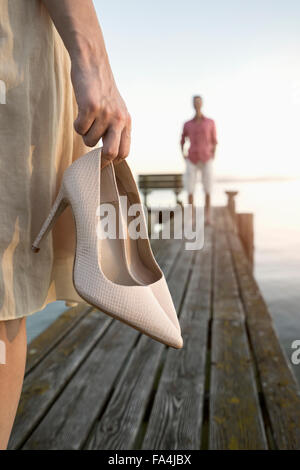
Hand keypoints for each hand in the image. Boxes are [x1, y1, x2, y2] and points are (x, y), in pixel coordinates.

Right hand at [41, 0, 131, 167]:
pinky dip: (77, 124)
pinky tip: (80, 112)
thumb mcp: (116, 109)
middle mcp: (119, 119)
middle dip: (99, 159)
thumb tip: (109, 155)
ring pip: (89, 141)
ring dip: (84, 134)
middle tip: (90, 158)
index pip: (124, 152)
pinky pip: (79, 129)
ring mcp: (106, 113)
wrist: (92, 62)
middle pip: (111, 153)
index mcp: (126, 122)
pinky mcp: (91, 107)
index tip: (101, 162)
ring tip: (86, 118)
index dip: (112, 160)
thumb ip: (115, 129)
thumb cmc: (100, 89)